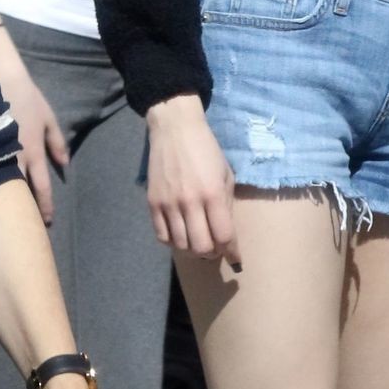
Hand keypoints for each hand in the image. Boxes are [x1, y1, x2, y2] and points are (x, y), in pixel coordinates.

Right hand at [4, 63, 68, 227]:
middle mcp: (14, 157)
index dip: (45, 204)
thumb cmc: (26, 99)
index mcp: (33, 151)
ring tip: (7, 216)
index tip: (47, 220)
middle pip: (20, 191)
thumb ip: (57, 143)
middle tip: (26, 225)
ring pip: (0, 184)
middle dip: (24, 208)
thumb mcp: (48, 118)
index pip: (41, 185)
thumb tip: (65, 165)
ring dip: (5, 199)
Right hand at [145, 95, 240, 267]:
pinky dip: (174, 242)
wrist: (175, 130)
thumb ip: (226, 204)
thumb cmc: (207, 150)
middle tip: (217, 249)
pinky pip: (162, 236)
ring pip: (181, 245)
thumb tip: (227, 233)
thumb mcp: (226, 174)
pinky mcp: (152, 204)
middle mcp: (189, 202)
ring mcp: (168, 204)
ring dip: (193, 250)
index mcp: (213, 194)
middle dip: (213, 253)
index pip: (224, 235)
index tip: (236, 258)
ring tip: (200, 243)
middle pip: (201, 247)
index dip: (232, 251)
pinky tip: (182, 235)